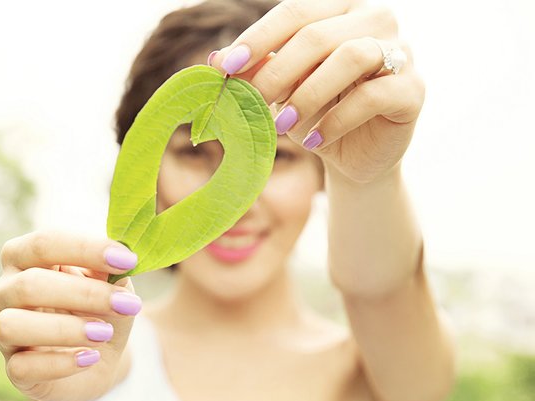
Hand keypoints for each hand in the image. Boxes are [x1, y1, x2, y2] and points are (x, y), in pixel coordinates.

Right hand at [0, 231, 140, 400]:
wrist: (99, 359)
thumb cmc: (100, 310)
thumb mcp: (113, 286)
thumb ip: (113, 272)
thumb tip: (119, 262)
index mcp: (24, 258)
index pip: (43, 243)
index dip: (85, 249)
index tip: (128, 260)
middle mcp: (5, 291)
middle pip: (29, 284)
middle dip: (83, 293)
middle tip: (126, 304)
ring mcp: (4, 333)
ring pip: (11, 325)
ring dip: (64, 329)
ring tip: (103, 333)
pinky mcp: (14, 370)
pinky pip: (20, 367)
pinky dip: (59, 363)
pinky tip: (90, 358)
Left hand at [210, 0, 423, 182]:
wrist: (354, 154)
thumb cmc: (316, 111)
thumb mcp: (282, 89)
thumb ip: (259, 70)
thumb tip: (217, 61)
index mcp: (341, 9)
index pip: (295, 12)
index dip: (258, 38)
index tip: (225, 66)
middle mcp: (375, 20)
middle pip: (320, 34)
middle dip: (278, 69)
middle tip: (250, 99)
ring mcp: (401, 52)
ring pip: (353, 57)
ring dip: (308, 93)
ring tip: (280, 123)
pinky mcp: (413, 90)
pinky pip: (374, 96)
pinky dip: (337, 120)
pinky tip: (314, 140)